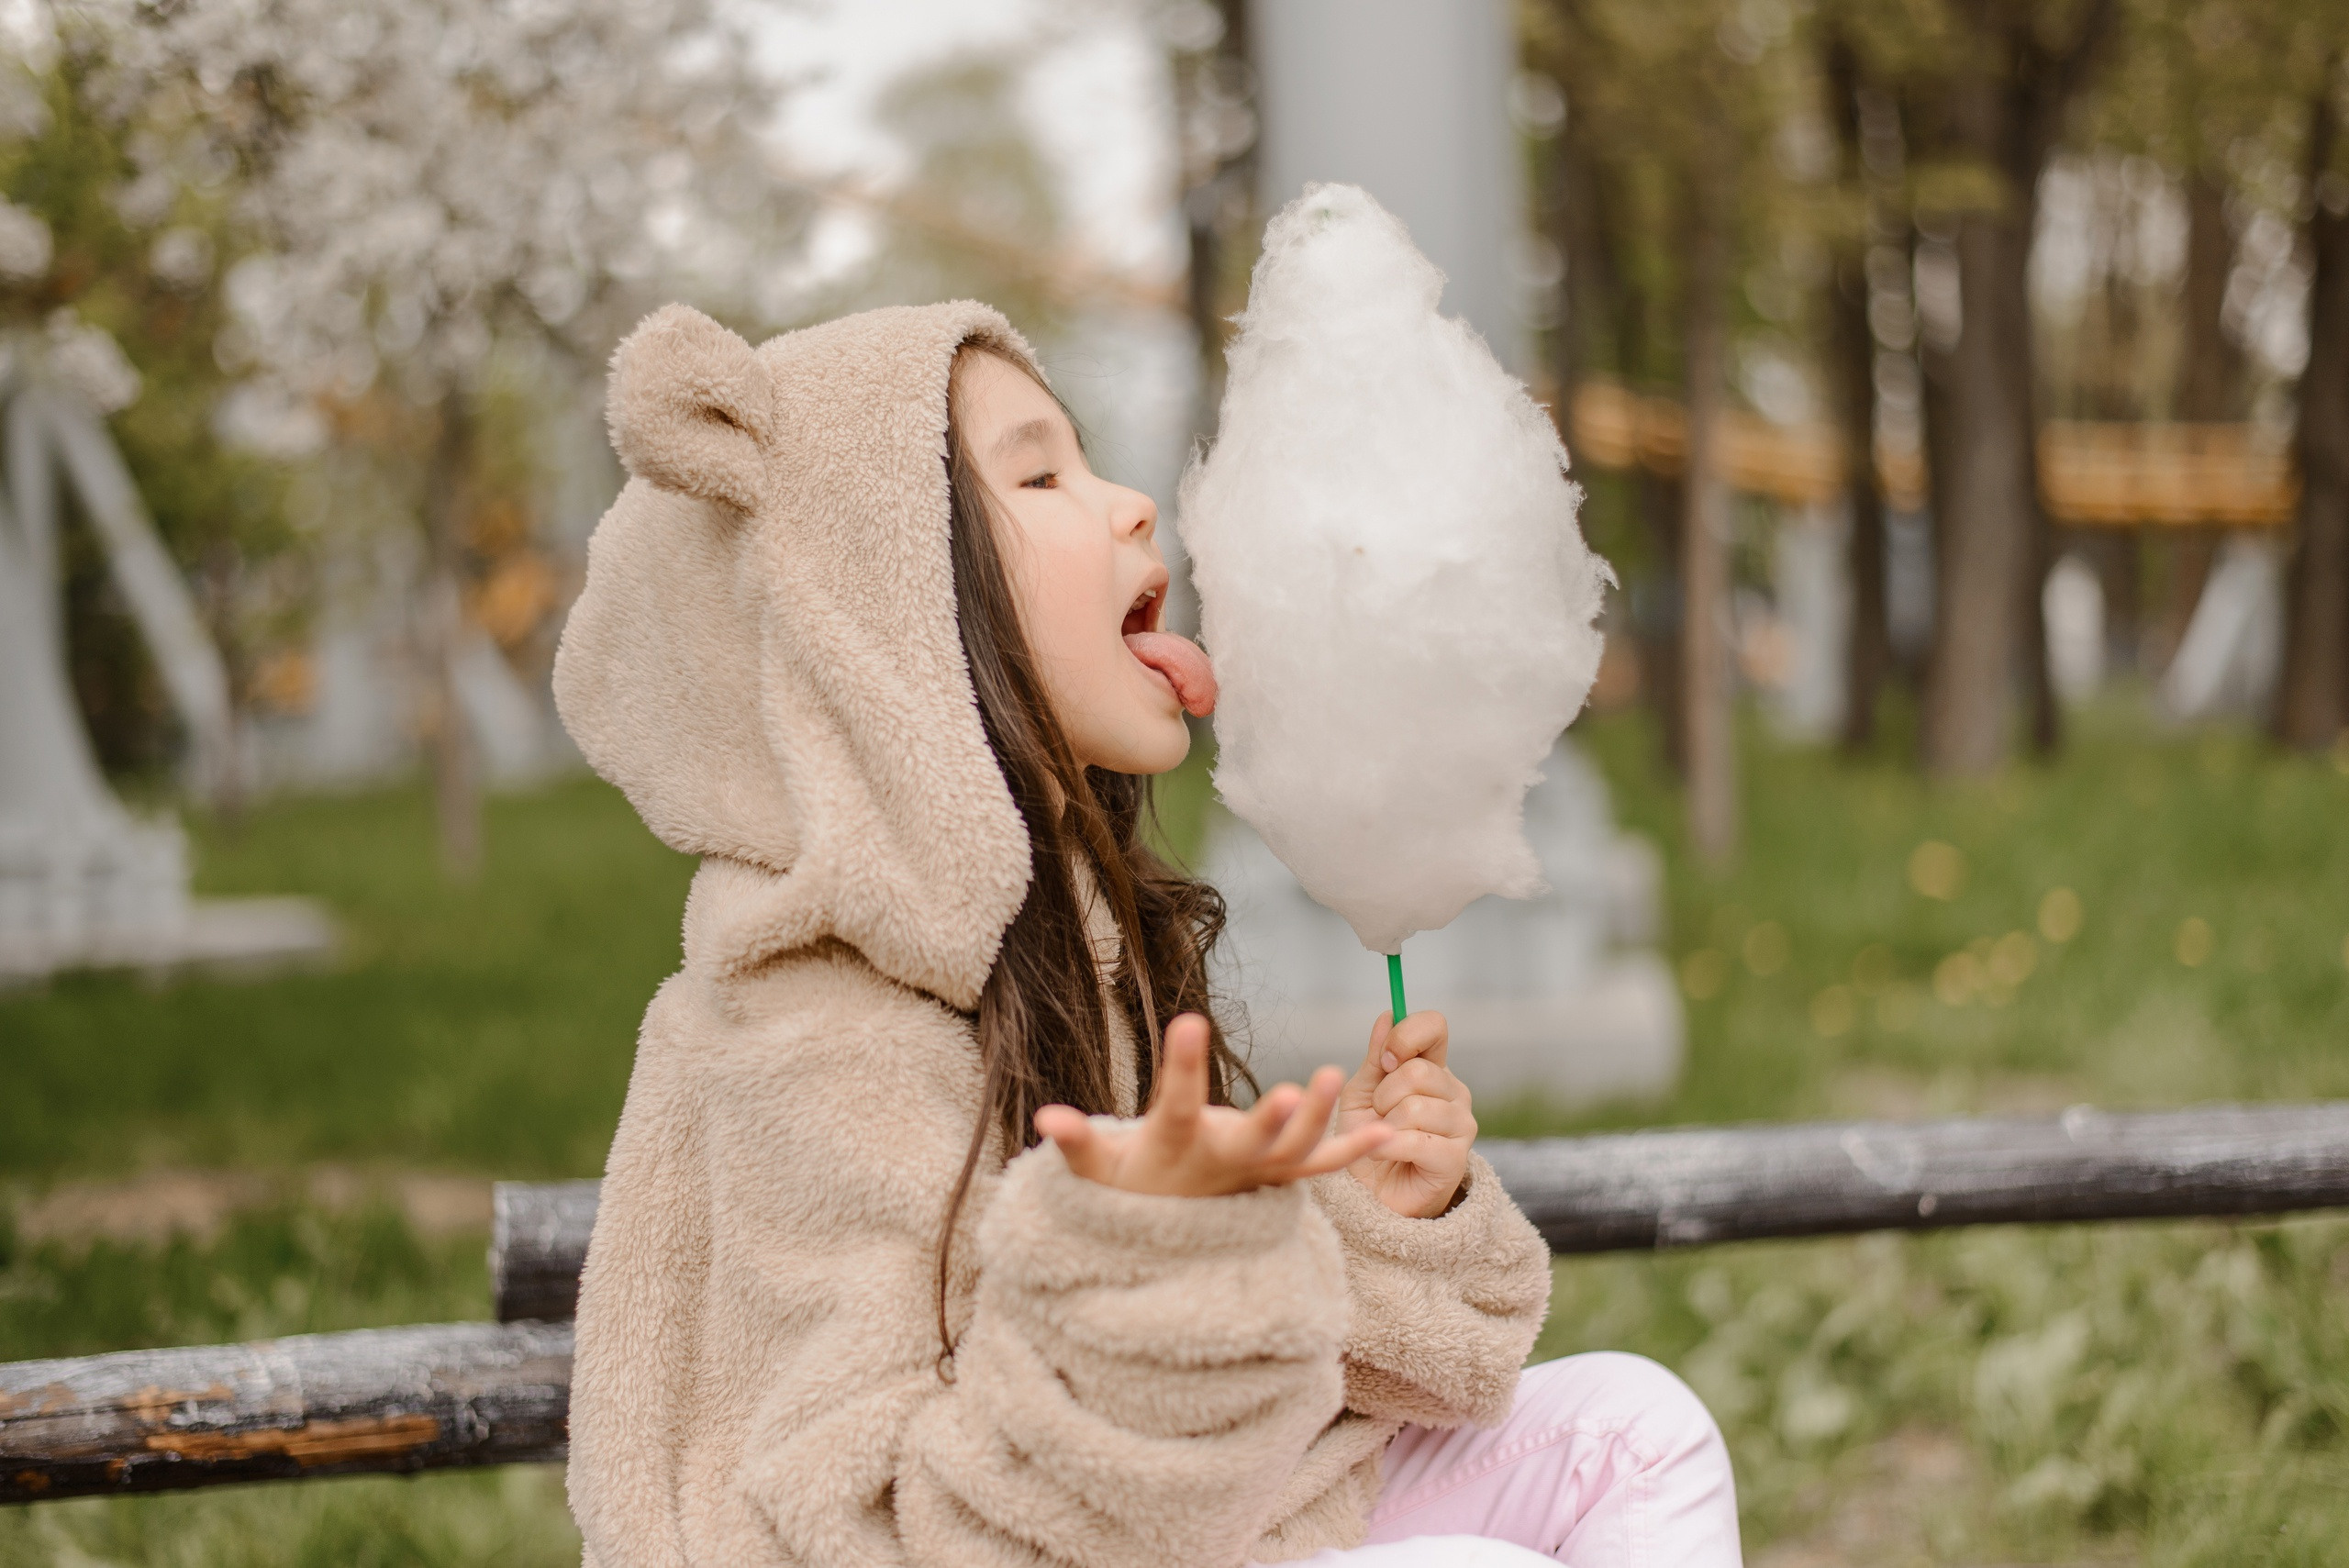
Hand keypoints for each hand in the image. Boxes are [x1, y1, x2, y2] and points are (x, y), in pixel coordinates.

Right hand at [1035, 1013, 1390, 1197]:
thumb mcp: (1096, 1174)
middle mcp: (1224, 1165)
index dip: (1183, 1067)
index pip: (1178, 1105)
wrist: (1171, 1240)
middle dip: (1271, 1120)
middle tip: (1289, 1093)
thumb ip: (1076, 1145)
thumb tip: (1045, 1118)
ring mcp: (1258, 1175)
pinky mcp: (1280, 1178)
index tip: (1189, 1021)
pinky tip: (1388, 1131)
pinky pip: (1322, 1168)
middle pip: (1252, 1144)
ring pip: (1295, 1153)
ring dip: (1320, 1119)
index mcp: (1177, 1149)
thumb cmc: (1130, 1188)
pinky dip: (1353, 1152)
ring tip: (1336, 1075)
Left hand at [1339, 1010, 1474, 1217]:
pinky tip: (1382, 1155)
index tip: (1382, 1061)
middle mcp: (1455, 1093)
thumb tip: (1387, 1016)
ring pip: (1415, 1106)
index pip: (1435, 1026)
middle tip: (1379, 1116)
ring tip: (1383, 1138)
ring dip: (1384, 1125)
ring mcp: (1461, 1126)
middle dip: (1383, 1095)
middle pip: (1419, 1071)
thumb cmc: (1367, 1139)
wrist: (1368, 1194)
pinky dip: (1386, 1147)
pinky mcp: (1455, 1159)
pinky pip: (1415, 1139)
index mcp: (1434, 1069)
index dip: (1404, 1036)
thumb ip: (1375, 1057)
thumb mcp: (1361, 1093)